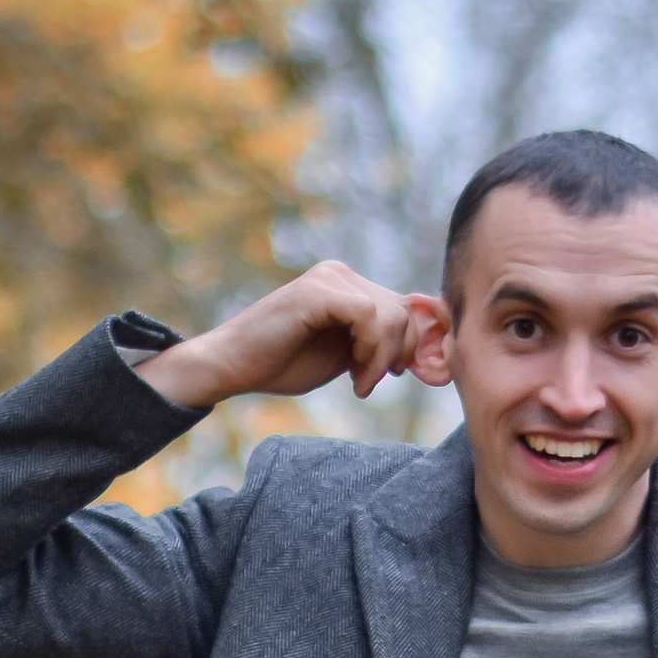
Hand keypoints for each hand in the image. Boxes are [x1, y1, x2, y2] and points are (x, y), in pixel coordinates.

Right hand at [134, 260, 436, 411]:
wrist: (233, 367)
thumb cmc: (281, 363)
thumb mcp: (344, 353)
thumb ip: (377, 342)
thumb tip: (425, 346)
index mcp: (347, 285)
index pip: (403, 306)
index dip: (411, 344)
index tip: (392, 376)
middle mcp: (340, 273)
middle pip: (402, 310)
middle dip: (399, 353)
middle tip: (369, 383)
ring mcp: (329, 278)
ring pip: (391, 314)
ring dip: (384, 358)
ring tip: (360, 383)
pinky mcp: (318, 292)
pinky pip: (368, 316)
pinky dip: (371, 351)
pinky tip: (354, 376)